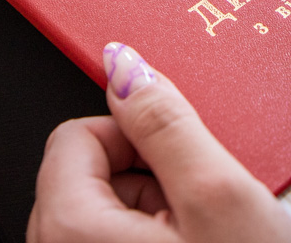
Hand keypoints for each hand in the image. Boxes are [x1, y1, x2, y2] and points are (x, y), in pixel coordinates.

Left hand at [27, 42, 290, 242]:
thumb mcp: (220, 195)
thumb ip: (165, 119)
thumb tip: (124, 65)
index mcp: (70, 232)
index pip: (76, 135)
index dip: (137, 137)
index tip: (180, 161)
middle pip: (86, 177)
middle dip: (150, 180)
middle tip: (201, 210)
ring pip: (104, 217)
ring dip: (157, 216)